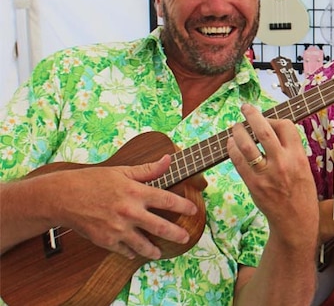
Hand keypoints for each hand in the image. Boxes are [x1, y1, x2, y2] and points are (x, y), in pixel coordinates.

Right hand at [44, 155, 197, 259]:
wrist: (62, 197)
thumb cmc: (92, 181)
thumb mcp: (121, 171)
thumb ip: (148, 170)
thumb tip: (168, 159)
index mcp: (135, 192)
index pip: (167, 200)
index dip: (184, 206)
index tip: (194, 210)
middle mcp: (129, 211)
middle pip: (160, 227)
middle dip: (176, 233)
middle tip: (185, 237)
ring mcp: (117, 228)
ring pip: (142, 245)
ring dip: (153, 250)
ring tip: (159, 252)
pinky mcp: (105, 240)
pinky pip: (124, 250)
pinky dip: (130, 252)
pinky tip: (135, 252)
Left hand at [227, 104, 317, 244]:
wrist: (296, 220)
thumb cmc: (301, 193)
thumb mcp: (304, 167)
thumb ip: (290, 150)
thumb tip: (271, 129)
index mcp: (298, 156)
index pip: (285, 126)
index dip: (274, 119)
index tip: (268, 121)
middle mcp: (283, 163)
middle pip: (264, 130)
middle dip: (252, 115)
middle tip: (245, 108)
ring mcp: (267, 174)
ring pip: (247, 145)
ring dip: (238, 132)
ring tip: (235, 127)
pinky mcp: (254, 185)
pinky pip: (238, 162)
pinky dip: (232, 149)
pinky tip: (230, 144)